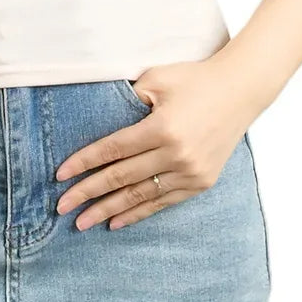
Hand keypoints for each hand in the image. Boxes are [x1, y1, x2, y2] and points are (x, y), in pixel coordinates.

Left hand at [53, 58, 257, 231]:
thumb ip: (129, 98)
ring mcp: (191, 172)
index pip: (113, 150)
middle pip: (122, 178)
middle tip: (62, 207)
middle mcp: (177, 155)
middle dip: (88, 193)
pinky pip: (163, 202)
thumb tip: (102, 119)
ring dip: (109, 210)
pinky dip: (139, 213)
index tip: (61, 175)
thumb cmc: (194, 79)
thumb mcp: (157, 79)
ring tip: (83, 222)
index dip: (84, 163)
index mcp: (162, 127)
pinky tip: (117, 222)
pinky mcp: (201, 182)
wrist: (239, 91)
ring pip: (141, 196)